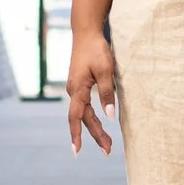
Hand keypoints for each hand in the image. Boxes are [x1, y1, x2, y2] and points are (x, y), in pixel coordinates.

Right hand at [66, 30, 118, 154]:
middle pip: (83, 119)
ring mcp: (75, 88)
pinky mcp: (79, 85)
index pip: (76, 117)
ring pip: (84, 113)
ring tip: (107, 142)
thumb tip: (110, 116)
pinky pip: (84, 106)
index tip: (77, 151)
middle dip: (95, 135)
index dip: (77, 135)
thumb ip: (107, 94)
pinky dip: (91, 118)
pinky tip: (99, 123)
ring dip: (94, 128)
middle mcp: (73, 91)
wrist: (86, 33)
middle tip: (108, 151)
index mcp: (78, 89)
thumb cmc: (96, 50)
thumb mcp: (106, 71)